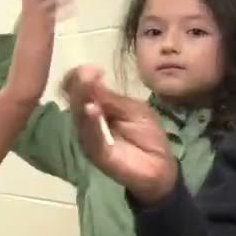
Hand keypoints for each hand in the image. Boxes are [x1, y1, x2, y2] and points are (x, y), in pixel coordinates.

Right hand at [62, 65, 176, 203]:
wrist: (160, 166)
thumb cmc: (146, 135)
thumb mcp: (132, 109)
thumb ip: (111, 97)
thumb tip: (89, 73)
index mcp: (95, 108)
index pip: (78, 89)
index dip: (79, 77)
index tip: (92, 69)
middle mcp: (87, 122)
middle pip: (75, 101)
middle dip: (80, 85)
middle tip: (88, 73)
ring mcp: (90, 138)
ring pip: (79, 117)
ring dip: (81, 99)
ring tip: (86, 84)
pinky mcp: (97, 154)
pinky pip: (91, 137)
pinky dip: (90, 123)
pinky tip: (92, 109)